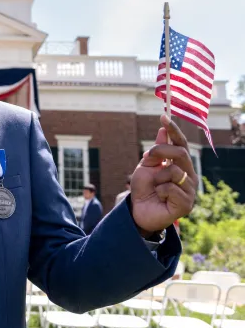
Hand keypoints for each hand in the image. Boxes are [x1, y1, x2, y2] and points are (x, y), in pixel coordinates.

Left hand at [130, 114, 197, 234]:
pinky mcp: (187, 204)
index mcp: (180, 165)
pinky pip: (171, 188)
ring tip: (155, 187)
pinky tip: (159, 197)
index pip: (180, 144)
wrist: (138, 211)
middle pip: (181, 153)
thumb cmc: (143, 189)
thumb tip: (162, 130)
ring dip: (158, 177)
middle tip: (148, 156)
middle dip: (161, 151)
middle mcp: (188, 175)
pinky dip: (159, 190)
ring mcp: (190, 190)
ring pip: (174, 171)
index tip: (163, 117)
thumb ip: (156, 151)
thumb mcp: (146, 166)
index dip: (173, 130)